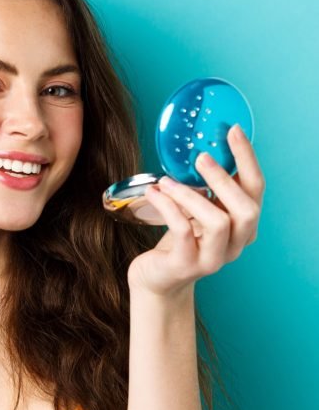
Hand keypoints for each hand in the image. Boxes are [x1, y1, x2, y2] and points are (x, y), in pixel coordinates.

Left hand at [126, 124, 265, 298]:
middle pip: (247, 210)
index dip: (247, 159)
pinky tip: (154, 193)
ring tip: (165, 180)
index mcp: (241, 226)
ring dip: (191, 196)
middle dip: (224, 179)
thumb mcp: (196, 212)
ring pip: (218, 223)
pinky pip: (183, 231)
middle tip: (200, 157)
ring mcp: (212, 259)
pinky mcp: (186, 265)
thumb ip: (205, 190)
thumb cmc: (177, 240)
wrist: (156, 279)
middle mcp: (234, 244)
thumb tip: (200, 148)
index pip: (256, 190)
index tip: (233, 131)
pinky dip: (168, 208)